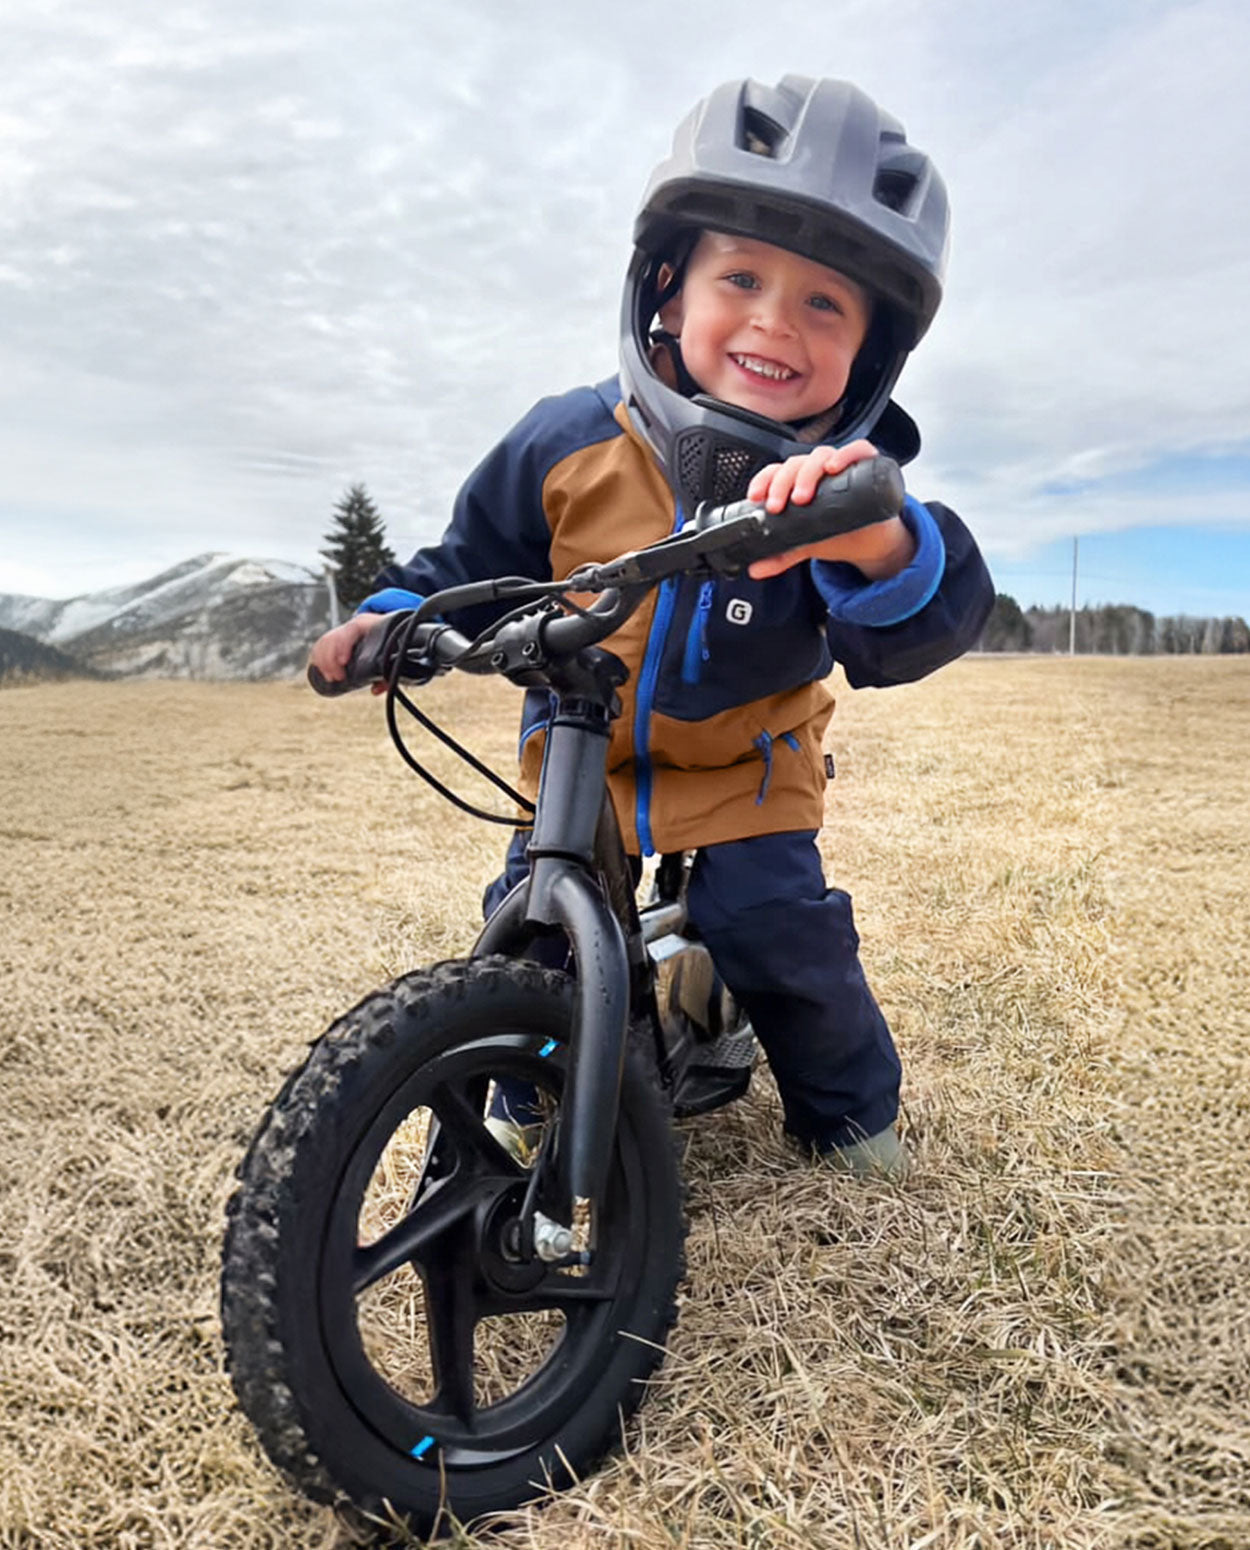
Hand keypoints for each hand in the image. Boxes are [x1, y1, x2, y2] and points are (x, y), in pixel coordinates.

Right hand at [307, 613, 388, 693]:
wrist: (384, 631)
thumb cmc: (390, 644)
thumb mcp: (393, 655)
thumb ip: (388, 673)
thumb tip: (375, 690)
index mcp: (368, 625)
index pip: (352, 629)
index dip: (344, 644)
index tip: (343, 661)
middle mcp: (352, 627)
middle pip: (334, 637)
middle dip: (331, 659)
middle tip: (338, 677)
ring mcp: (341, 632)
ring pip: (325, 642)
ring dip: (323, 661)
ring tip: (331, 678)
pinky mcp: (334, 640)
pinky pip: (320, 646)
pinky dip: (318, 659)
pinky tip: (322, 671)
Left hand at [745, 440, 914, 580]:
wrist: (872, 540)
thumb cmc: (839, 531)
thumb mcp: (807, 544)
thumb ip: (781, 555)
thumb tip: (755, 570)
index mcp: (799, 481)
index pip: (776, 472)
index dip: (763, 480)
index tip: (756, 498)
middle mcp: (819, 469)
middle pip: (796, 464)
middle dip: (783, 483)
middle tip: (779, 506)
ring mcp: (843, 465)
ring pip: (820, 455)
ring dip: (808, 472)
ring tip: (803, 496)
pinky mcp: (868, 466)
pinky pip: (859, 450)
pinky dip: (846, 454)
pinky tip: (834, 467)